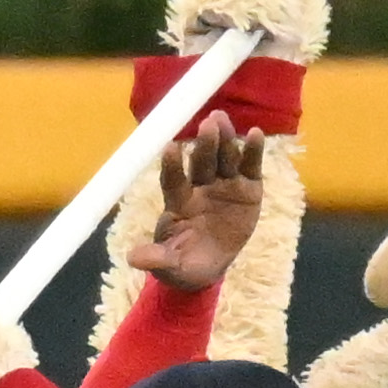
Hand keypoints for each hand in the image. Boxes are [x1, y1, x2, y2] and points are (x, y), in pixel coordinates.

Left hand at [128, 117, 267, 289]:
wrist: (210, 266)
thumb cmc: (185, 263)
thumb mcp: (171, 267)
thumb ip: (157, 259)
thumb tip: (133, 259)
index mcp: (179, 202)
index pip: (173, 180)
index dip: (172, 165)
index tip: (171, 148)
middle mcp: (200, 188)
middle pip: (201, 163)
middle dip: (204, 145)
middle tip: (207, 124)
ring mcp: (224, 186)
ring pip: (224, 159)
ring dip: (224, 140)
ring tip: (223, 120)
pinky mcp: (248, 189)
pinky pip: (250, 168)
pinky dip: (253, 152)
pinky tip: (255, 134)